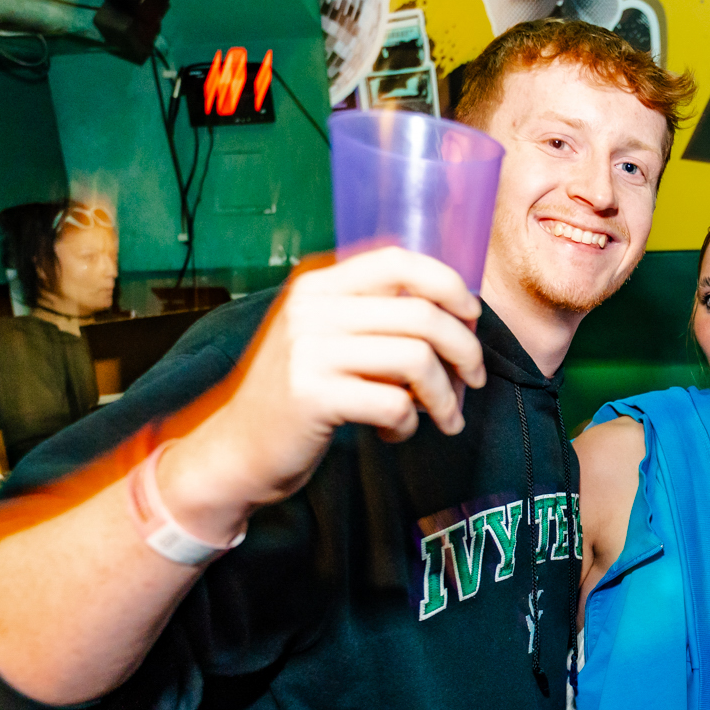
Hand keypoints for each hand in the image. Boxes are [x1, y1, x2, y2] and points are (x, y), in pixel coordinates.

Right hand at [162, 247, 483, 538]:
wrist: (236, 448)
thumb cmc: (300, 394)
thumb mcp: (326, 338)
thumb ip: (376, 316)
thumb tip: (461, 315)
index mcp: (318, 284)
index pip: (399, 261)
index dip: (449, 285)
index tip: (472, 318)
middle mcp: (311, 309)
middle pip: (422, 315)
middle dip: (465, 351)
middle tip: (474, 382)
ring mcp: (308, 351)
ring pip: (417, 360)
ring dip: (444, 396)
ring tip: (444, 417)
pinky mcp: (313, 397)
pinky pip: (396, 404)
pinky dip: (410, 424)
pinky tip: (394, 432)